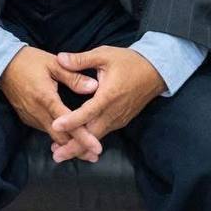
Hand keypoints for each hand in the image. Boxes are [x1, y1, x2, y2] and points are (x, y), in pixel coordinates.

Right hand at [0, 46, 102, 162]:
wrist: (1, 64)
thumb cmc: (29, 61)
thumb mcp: (53, 63)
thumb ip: (74, 77)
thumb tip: (94, 87)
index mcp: (45, 97)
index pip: (68, 122)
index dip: (83, 137)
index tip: (96, 148)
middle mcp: (36, 111)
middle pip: (60, 137)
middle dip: (78, 148)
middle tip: (94, 155)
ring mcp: (29, 116)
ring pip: (51, 136)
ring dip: (67, 143)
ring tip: (84, 149)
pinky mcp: (25, 117)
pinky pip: (43, 129)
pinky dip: (56, 135)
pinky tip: (66, 136)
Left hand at [48, 46, 165, 161]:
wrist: (155, 71)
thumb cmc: (128, 61)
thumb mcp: (103, 55)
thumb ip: (80, 59)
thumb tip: (59, 58)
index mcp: (109, 95)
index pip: (88, 112)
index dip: (71, 120)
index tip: (55, 126)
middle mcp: (115, 112)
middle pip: (93, 134)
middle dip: (74, 146)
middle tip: (55, 155)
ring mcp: (119, 118)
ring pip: (98, 137)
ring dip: (81, 147)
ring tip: (61, 154)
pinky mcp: (121, 120)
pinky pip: (103, 133)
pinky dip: (90, 141)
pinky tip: (78, 144)